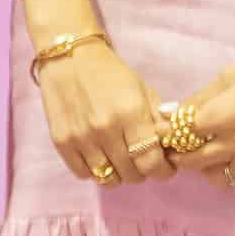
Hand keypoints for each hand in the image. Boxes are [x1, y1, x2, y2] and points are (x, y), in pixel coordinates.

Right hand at [34, 39, 174, 185]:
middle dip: (143, 171)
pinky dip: (96, 171)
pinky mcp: (61, 141)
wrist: (69, 56)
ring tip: (122, 160)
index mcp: (130, 112)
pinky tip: (101, 157)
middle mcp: (105, 128)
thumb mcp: (142, 90)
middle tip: (143, 159)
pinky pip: (84, 174)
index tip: (165, 167)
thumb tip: (173, 148)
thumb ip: (158, 121)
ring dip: (120, 173)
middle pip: (132, 174)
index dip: (162, 170)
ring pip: (109, 179)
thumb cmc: (111, 72)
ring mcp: (80, 137)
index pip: (152, 162)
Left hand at [172, 26, 234, 193]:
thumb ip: (196, 100)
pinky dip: (234, 175)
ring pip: (216, 177)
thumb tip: (166, 113)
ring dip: (206, 167)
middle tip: (178, 145)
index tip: (164, 129)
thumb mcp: (227, 77)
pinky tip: (233, 160)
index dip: (167, 132)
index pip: (178, 136)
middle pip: (192, 161)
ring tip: (208, 152)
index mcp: (219, 117)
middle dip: (180, 153)